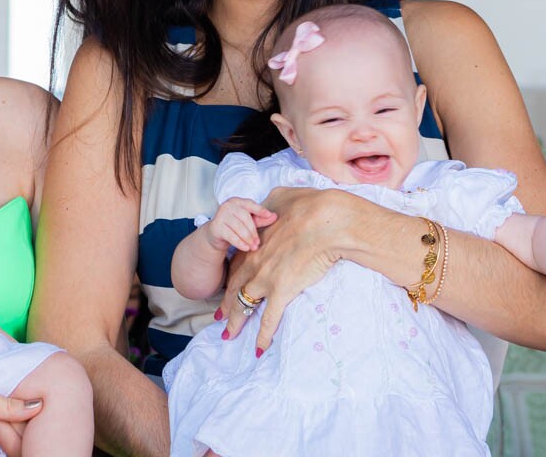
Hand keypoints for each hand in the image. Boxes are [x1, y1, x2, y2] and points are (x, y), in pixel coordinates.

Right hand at [206, 198, 277, 251]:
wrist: (216, 234)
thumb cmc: (234, 225)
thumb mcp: (248, 221)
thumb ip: (261, 218)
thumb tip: (274, 216)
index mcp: (236, 201)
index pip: (250, 204)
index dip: (259, 209)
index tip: (269, 215)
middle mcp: (227, 206)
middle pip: (245, 217)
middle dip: (253, 231)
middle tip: (258, 242)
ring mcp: (220, 215)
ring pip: (238, 227)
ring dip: (248, 238)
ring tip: (253, 247)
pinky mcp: (216, 226)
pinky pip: (230, 235)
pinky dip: (239, 242)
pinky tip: (246, 248)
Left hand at [219, 187, 347, 354]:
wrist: (326, 221)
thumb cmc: (309, 206)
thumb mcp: (283, 197)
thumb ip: (273, 203)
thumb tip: (271, 203)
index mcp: (256, 242)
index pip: (237, 264)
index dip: (230, 277)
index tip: (226, 286)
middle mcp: (255, 262)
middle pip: (234, 288)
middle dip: (225, 304)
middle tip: (218, 317)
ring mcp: (266, 279)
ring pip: (244, 305)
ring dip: (236, 322)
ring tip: (228, 335)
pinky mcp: (282, 292)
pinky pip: (268, 320)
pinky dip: (262, 336)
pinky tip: (258, 349)